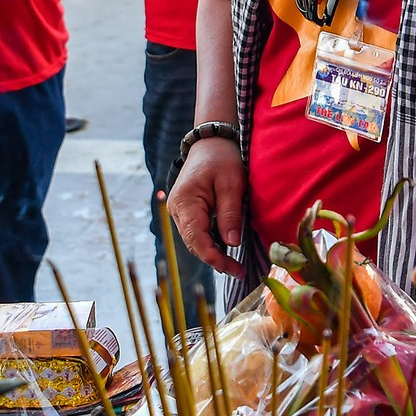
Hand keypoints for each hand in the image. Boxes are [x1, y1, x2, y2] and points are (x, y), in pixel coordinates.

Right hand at [166, 136, 244, 276]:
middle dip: (216, 260)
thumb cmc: (222, 160)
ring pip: (195, 241)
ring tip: (234, 266)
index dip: (214, 258)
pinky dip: (211, 243)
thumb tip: (232, 244)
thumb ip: (230, 214)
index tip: (233, 269)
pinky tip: (226, 250)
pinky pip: (197, 233)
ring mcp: (179, 211)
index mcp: (185, 202)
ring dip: (213, 253)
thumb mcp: (232, 184)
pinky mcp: (186, 212)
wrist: (211, 143)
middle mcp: (176, 209)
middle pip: (194, 243)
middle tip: (239, 272)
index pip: (197, 239)